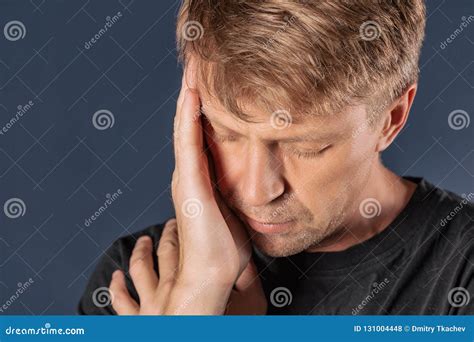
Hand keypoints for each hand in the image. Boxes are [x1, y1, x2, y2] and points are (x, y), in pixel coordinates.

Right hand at [109, 64, 265, 313]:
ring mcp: (185, 177)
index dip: (203, 111)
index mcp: (200, 180)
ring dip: (188, 98)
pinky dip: (188, 117)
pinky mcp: (187, 182)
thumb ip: (236, 195)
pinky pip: (187, 141)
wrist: (212, 272)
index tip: (211, 87)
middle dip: (193, 97)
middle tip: (197, 67)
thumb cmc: (224, 249)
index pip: (200, 137)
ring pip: (185, 128)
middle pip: (190, 127)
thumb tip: (254, 190)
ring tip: (192, 70)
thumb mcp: (233, 213)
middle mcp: (188, 174)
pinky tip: (191, 94)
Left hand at [109, 219, 265, 314]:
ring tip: (143, 241)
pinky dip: (116, 288)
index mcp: (195, 277)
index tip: (190, 208)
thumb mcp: (250, 302)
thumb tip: (247, 259)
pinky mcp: (138, 322)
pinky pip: (122, 303)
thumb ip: (248, 279)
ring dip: (141, 251)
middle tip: (171, 223)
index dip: (186, 224)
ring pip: (141, 268)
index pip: (188, 240)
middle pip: (166, 250)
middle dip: (169, 233)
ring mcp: (150, 304)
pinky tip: (114, 278)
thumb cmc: (226, 325)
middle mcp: (169, 286)